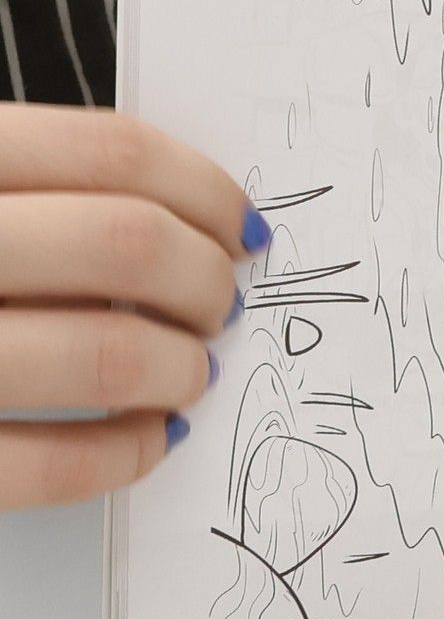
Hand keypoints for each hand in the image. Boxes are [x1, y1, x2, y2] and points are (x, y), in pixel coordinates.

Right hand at [0, 106, 266, 509]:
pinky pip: (47, 465)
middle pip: (125, 245)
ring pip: (104, 354)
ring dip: (179, 367)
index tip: (239, 226)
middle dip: (203, 281)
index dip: (204, 189)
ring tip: (187, 371)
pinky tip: (145, 439)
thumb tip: (179, 218)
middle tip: (220, 302)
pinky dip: (123, 454)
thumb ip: (29, 189)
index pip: (111, 153)